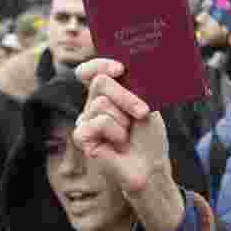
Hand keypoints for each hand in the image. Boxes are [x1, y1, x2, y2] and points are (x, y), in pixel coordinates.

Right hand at [73, 58, 171, 195]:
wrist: (149, 165)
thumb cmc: (148, 137)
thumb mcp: (147, 106)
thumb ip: (134, 87)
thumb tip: (126, 68)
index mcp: (108, 94)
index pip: (91, 71)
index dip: (100, 65)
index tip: (120, 69)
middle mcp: (93, 104)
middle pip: (101, 82)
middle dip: (126, 97)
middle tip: (142, 113)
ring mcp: (85, 120)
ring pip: (101, 103)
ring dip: (124, 121)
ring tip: (127, 136)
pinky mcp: (81, 136)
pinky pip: (98, 122)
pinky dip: (115, 133)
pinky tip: (117, 145)